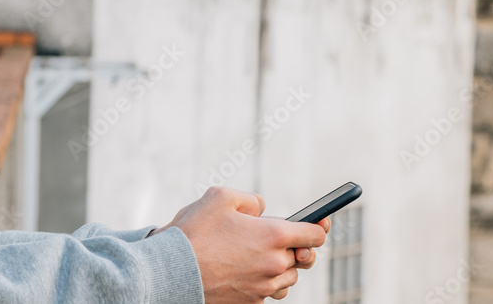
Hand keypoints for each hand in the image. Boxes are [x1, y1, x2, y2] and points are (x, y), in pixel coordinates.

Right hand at [150, 187, 326, 303]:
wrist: (171, 273)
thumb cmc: (195, 232)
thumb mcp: (221, 198)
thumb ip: (250, 199)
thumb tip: (261, 209)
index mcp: (273, 235)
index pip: (315, 234)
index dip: (319, 226)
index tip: (321, 223)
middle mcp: (273, 264)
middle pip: (304, 258)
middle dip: (294, 247)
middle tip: (277, 238)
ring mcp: (262, 288)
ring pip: (288, 278)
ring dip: (280, 267)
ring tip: (257, 256)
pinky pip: (268, 293)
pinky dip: (262, 282)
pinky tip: (243, 271)